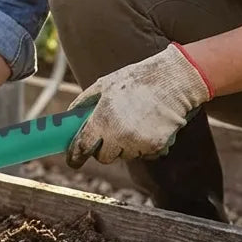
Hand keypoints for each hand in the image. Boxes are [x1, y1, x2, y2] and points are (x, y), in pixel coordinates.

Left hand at [66, 43, 212, 167]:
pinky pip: (143, 154)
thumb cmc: (136, 80)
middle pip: (103, 157)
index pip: (83, 146)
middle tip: (107, 134)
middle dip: (102, 149)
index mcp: (102, 119)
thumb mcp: (103, 85)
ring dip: (123, 146)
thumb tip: (70, 116)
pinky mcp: (156, 147)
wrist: (172, 81)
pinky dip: (142, 146)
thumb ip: (84, 102)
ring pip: (124, 156)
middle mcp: (118, 135)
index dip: (75, 155)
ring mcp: (138, 143)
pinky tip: (146, 126)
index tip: (72, 160)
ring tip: (132, 122)